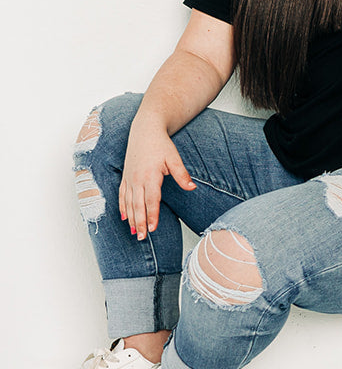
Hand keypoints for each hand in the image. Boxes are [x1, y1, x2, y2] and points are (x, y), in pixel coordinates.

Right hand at [118, 114, 195, 240]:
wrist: (144, 131)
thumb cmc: (160, 144)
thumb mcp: (174, 158)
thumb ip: (181, 174)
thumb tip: (192, 188)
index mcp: (150, 176)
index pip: (151, 200)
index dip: (152, 215)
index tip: (152, 229)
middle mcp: (137, 180)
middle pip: (138, 206)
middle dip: (139, 223)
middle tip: (141, 238)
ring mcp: (129, 179)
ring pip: (129, 203)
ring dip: (131, 218)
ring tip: (133, 232)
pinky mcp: (125, 177)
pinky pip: (122, 195)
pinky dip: (123, 207)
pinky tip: (124, 217)